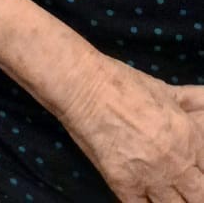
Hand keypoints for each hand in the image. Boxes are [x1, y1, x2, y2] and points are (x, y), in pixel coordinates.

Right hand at [57, 54, 203, 201]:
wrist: (81, 85)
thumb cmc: (121, 82)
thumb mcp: (163, 90)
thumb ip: (192, 101)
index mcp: (189, 136)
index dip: (202, 173)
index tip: (195, 175)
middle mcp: (176, 162)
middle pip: (200, 196)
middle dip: (195, 193)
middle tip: (185, 188)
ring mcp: (150, 177)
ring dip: (174, 200)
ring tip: (166, 191)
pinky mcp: (124, 185)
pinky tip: (147, 197)